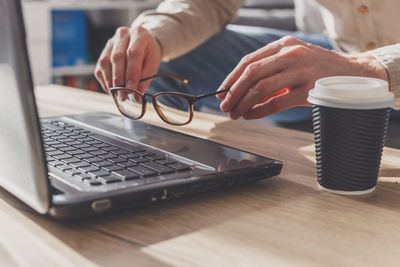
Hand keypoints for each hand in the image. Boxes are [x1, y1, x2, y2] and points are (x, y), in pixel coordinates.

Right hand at [94, 26, 161, 93]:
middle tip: (123, 95)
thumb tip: (135, 96)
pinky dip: (105, 81)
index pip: (133, 54)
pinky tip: (112, 90)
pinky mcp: (103, 51)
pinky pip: (100, 67)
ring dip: (110, 82)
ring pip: (105, 62)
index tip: (131, 90)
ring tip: (118, 95)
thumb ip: (145, 79)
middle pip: (117, 58)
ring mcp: (111, 42)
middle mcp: (123, 35)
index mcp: (139, 34)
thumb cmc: (149, 54)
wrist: (143, 43)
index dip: (131, 74)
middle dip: (120, 80)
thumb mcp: (153, 64)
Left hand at [217, 36, 388, 119]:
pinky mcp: (308, 89)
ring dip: (243, 102)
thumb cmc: (317, 69)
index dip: (231, 78)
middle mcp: (291, 54)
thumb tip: (240, 91)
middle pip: (251, 73)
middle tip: (224, 105)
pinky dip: (259, 111)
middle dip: (233, 91)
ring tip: (235, 113)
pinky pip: (277, 102)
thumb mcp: (294, 60)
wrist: (352, 73)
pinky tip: (251, 116)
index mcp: (284, 45)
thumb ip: (270, 70)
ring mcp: (301, 71)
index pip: (249, 61)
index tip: (221, 92)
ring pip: (261, 88)